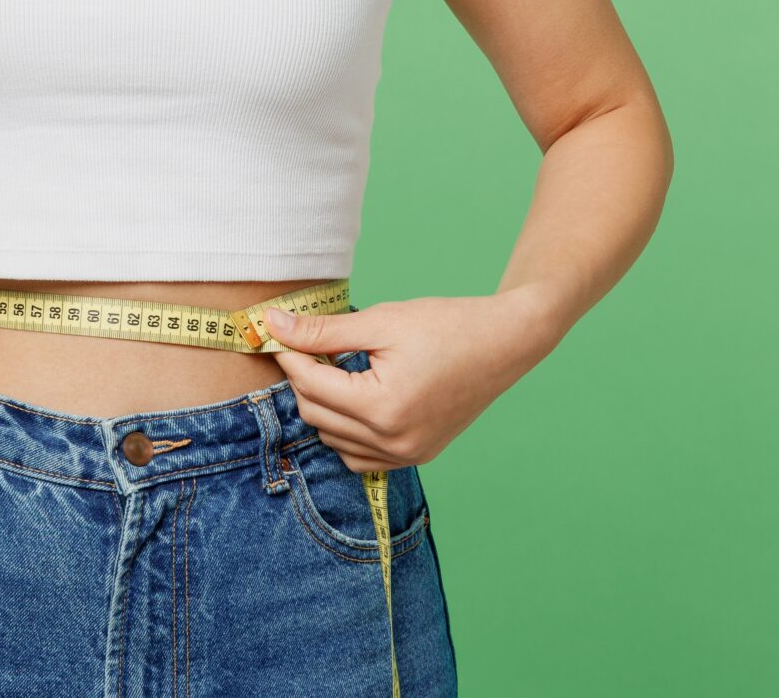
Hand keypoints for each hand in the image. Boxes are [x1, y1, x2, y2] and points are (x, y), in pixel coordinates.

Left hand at [255, 294, 545, 471]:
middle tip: (306, 345)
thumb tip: (275, 324)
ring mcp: (407, 455)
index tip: (280, 331)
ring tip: (334, 367)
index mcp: (383, 407)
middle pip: (317, 416)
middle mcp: (394, 442)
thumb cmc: (447, 325)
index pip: (311, 386)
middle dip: (303, 379)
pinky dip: (346, 432)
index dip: (290, 356)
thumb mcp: (381, 321)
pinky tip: (353, 398)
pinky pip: (360, 456)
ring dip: (323, 406)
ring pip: (334, 441)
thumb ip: (323, 331)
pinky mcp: (417, 456)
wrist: (504, 343)